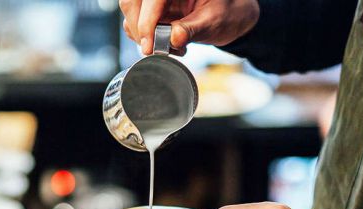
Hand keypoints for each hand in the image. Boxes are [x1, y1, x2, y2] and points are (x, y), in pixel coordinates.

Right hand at [119, 0, 259, 54]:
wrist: (232, 15)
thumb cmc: (228, 13)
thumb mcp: (214, 21)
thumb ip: (193, 29)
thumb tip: (173, 39)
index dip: (146, 22)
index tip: (149, 46)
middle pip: (133, 3)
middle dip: (139, 29)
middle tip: (153, 50)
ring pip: (131, 12)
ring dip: (142, 35)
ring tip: (170, 47)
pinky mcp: (152, 8)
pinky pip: (136, 21)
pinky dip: (145, 37)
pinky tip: (166, 43)